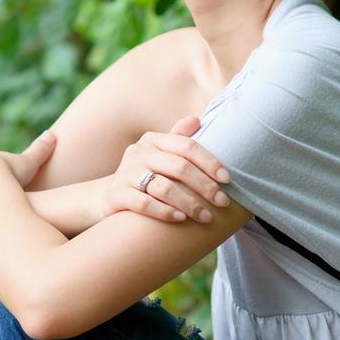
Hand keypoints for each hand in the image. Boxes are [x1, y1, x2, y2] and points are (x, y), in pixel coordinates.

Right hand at [100, 116, 230, 223]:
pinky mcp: (116, 194)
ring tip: (206, 217)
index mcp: (153, 140)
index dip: (209, 162)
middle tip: (223, 202)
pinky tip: (181, 219)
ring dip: (190, 204)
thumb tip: (197, 120)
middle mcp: (138, 152)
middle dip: (205, 186)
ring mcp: (125, 173)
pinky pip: (144, 203)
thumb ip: (179, 139)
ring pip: (164, 187)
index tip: (227, 180)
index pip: (187, 146)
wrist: (112, 196)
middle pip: (179, 167)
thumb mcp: (161, 154)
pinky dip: (165, 212)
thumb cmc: (146, 175)